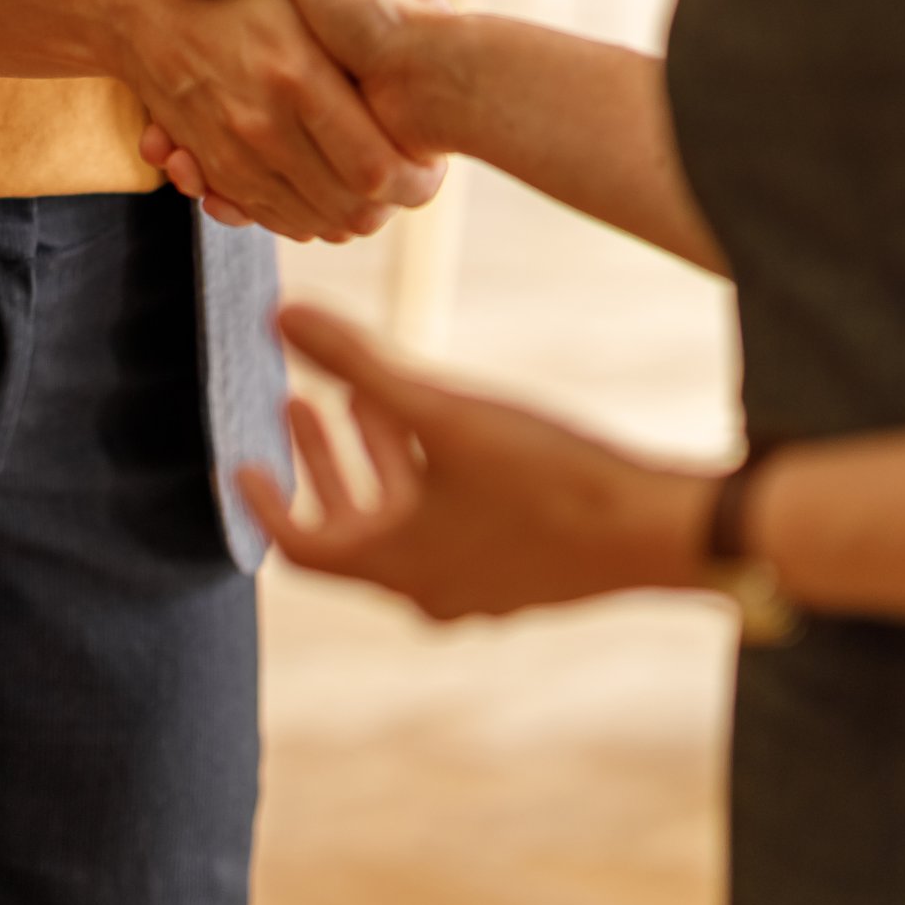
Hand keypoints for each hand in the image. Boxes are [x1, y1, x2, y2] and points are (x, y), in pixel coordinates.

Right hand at [115, 0, 445, 243]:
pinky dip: (305, 217)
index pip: (378, 170)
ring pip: (316, 223)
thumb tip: (417, 86)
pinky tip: (323, 191)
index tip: (432, 163)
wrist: (144, 8)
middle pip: (354, 209)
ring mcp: (233, 151)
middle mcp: (262, 122)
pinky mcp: (215, 170)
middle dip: (392, 206)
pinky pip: (274, 217)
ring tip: (373, 186)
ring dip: (350, 215)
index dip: (416, 180)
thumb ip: (360, 19)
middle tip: (411, 181)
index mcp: (299, 74)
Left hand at [239, 302, 713, 620]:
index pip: (304, 549)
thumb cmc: (547, 475)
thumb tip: (283, 316)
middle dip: (322, 465)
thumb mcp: (441, 409)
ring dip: (376, 465)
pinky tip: (446, 426)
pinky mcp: (523, 575)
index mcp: (398, 565)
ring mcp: (480, 587)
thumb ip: (357, 363)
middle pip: (351, 533)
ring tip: (361, 401)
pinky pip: (451, 530)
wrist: (660, 531)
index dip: (267, 503)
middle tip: (298, 407)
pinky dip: (427, 482)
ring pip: (404, 527)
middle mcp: (430, 589)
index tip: (244, 463)